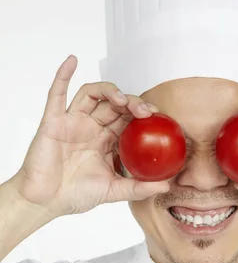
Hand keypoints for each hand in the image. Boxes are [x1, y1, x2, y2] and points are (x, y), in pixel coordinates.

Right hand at [13, 55, 169, 217]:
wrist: (46, 202)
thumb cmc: (76, 195)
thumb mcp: (113, 191)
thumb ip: (139, 188)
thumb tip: (166, 185)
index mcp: (105, 141)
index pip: (127, 120)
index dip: (142, 114)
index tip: (157, 116)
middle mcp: (90, 128)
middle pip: (114, 104)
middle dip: (131, 103)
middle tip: (145, 111)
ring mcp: (72, 123)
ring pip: (92, 95)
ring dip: (109, 91)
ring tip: (122, 100)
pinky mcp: (53, 121)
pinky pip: (57, 94)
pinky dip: (63, 75)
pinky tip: (72, 61)